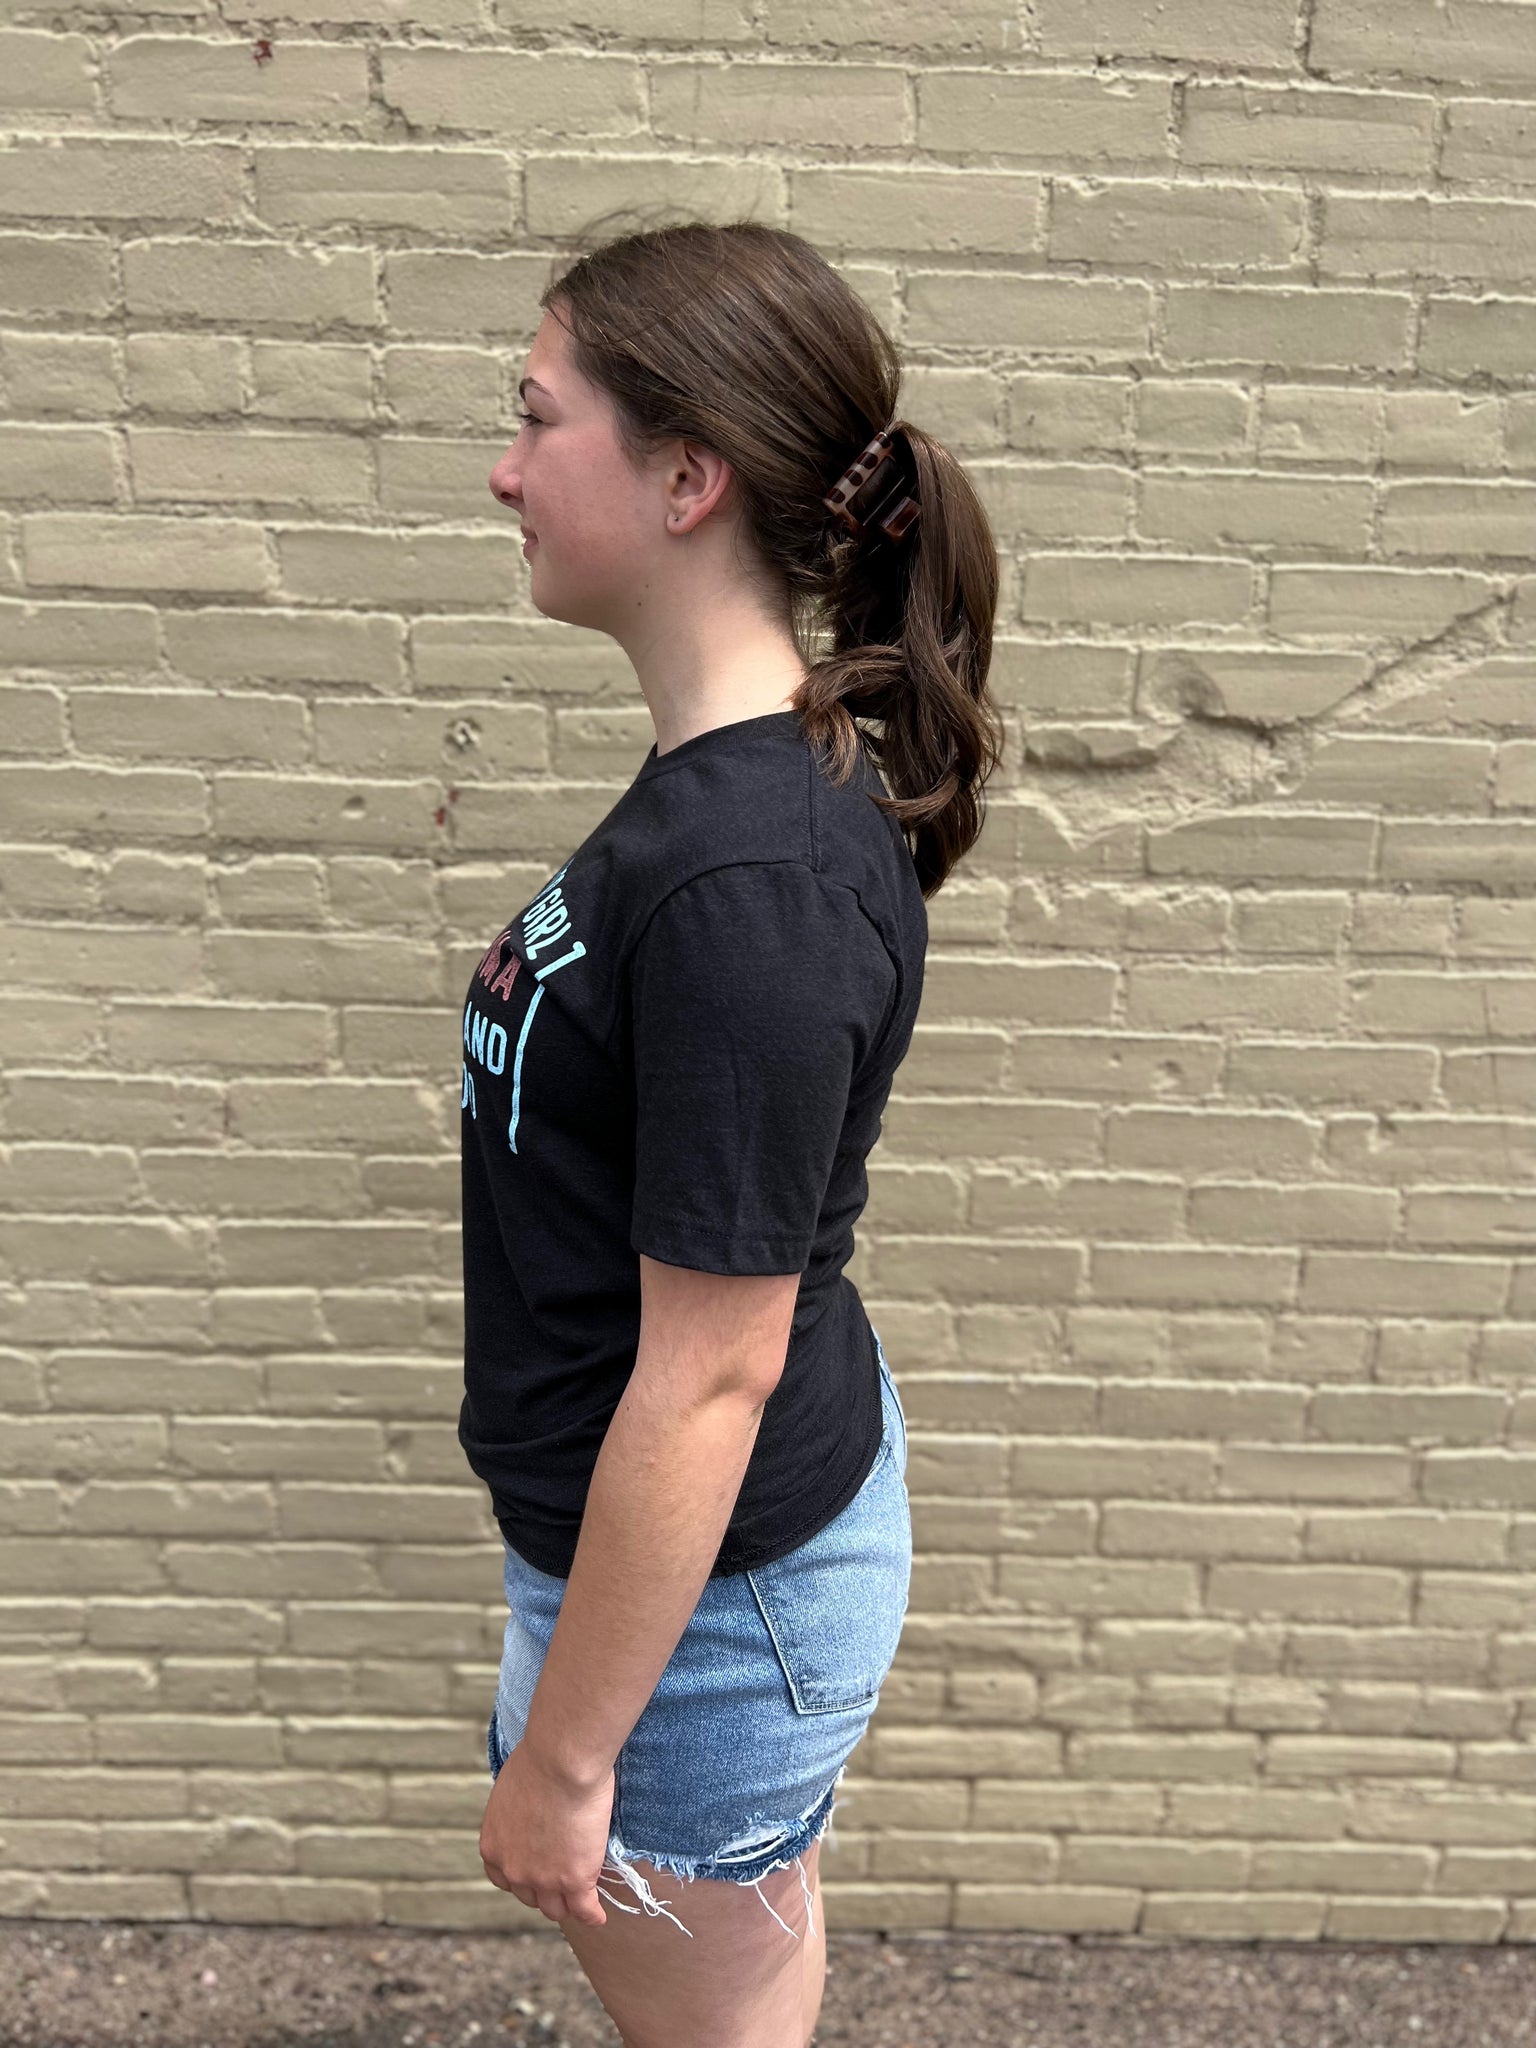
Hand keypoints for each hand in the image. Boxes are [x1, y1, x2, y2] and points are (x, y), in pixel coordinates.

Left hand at [479, 1737, 614, 1928]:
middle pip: (529, 1896)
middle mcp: (514, 1870)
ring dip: (566, 1904)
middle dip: (543, 1890)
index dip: (521, 1877)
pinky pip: (584, 1909)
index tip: (534, 1872)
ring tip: (578, 1900)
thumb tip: (530, 1811)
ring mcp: (544, 1879)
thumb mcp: (513, 1790)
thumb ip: (517, 1814)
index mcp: (493, 1847)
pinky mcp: (575, 1880)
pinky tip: (598, 1914)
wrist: (562, 1761)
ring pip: (555, 1908)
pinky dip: (591, 1913)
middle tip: (559, 1880)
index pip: (503, 1879)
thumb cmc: (541, 1760)